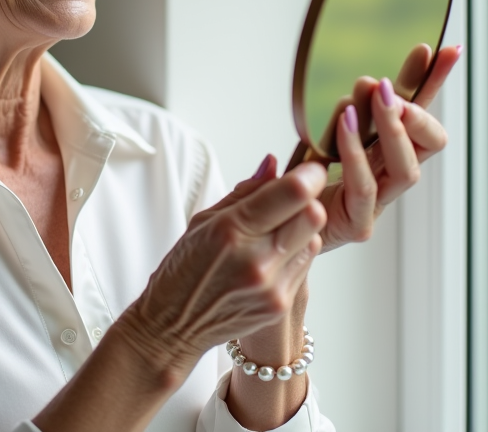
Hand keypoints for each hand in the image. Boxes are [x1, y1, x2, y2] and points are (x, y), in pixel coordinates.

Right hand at [118, 159, 327, 383]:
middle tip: (295, 197)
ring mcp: (271, 286)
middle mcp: (256, 260)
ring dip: (302, 228)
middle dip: (308, 200)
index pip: (292, 194)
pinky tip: (272, 256)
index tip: (310, 169)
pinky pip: (305, 265)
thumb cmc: (184, 269)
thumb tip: (274, 164)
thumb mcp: (204, 221)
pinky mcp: (279, 304)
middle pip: (313, 215)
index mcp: (232, 231)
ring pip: (314, 239)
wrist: (173, 325)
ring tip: (276, 232)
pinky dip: (296, 253)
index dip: (309, 176)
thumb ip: (245, 192)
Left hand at [319, 43, 460, 251]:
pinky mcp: (357, 223)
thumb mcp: (325, 131)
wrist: (277, 223)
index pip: (424, 114)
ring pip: (407, 168)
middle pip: (431, 143)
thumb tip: (367, 82)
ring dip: (391, 128)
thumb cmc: (302, 177)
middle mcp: (390, 175)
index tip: (444, 51)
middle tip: (389, 86)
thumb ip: (350, 110)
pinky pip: (364, 188)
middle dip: (417, 111)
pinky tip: (345, 124)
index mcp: (389, 149)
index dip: (435, 86)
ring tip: (373, 95)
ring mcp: (379, 202)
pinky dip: (356, 153)